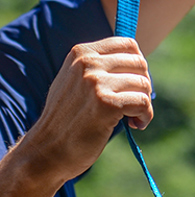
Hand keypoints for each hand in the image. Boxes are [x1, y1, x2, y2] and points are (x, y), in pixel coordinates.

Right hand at [21, 37, 152, 182]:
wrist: (46, 151)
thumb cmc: (67, 118)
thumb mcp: (76, 81)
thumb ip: (100, 66)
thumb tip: (137, 57)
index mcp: (81, 53)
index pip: (129, 45)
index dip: (138, 66)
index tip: (133, 84)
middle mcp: (87, 63)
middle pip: (140, 63)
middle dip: (143, 85)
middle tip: (134, 104)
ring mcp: (96, 82)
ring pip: (144, 84)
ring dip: (145, 104)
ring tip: (132, 117)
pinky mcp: (106, 103)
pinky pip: (143, 103)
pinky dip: (145, 116)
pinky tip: (135, 124)